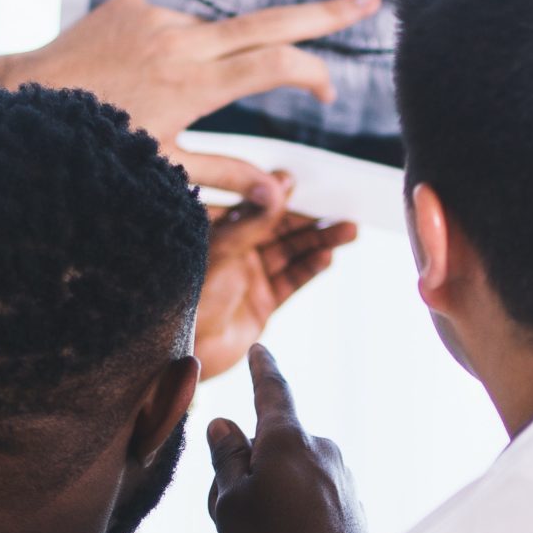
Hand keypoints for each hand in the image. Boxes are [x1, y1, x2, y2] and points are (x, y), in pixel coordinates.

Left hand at [0, 0, 383, 196]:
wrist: (19, 99)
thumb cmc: (92, 146)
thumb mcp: (161, 170)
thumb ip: (226, 176)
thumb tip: (283, 196)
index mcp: (191, 85)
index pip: (274, 64)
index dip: (312, 73)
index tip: (327, 92)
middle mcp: (179, 41)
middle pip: (270, 21)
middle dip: (325, 13)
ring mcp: (155, 17)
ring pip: (212, 35)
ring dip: (213, 62)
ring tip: (157, 101)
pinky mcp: (132, 3)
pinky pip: (173, 26)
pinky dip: (174, 51)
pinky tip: (136, 80)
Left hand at [195, 173, 359, 378]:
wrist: (183, 351)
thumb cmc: (187, 296)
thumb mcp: (221, 250)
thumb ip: (253, 220)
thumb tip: (281, 186)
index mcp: (216, 232)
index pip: (253, 205)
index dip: (277, 193)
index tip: (299, 181)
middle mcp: (235, 251)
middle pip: (280, 229)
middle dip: (310, 221)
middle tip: (341, 211)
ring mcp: (250, 278)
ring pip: (291, 253)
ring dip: (319, 242)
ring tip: (348, 231)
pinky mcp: (262, 304)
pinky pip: (291, 281)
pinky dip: (310, 269)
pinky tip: (327, 257)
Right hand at [208, 345, 367, 532]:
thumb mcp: (229, 502)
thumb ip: (226, 458)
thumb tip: (226, 424)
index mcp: (288, 440)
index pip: (272, 392)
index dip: (262, 370)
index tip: (262, 350)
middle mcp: (322, 450)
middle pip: (274, 446)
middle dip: (248, 469)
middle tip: (227, 512)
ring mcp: (343, 479)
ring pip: (291, 476)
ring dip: (270, 495)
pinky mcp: (353, 507)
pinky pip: (312, 499)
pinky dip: (295, 514)